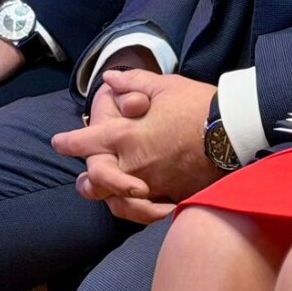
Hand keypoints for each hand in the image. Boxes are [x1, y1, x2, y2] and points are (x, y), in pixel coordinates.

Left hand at [51, 71, 218, 223]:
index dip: (68, 142)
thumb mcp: (164, 85)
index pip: (86, 142)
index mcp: (127, 135)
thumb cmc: (198, 104)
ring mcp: (152, 183)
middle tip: (81, 180)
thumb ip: (133, 83)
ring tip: (106, 194)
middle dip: (86, 179)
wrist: (232, 131)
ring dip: (108, 197)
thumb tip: (109, 79)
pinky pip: (146, 210)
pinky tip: (138, 203)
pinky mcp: (172, 196)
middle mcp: (134, 164)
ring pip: (118, 200)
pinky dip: (137, 209)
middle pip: (96, 180)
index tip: (59, 142)